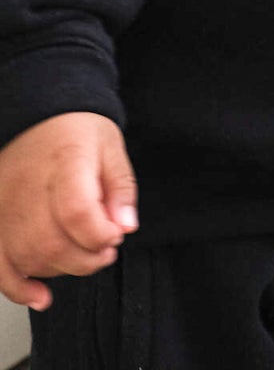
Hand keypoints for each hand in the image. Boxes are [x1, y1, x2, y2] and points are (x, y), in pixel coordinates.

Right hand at [0, 112, 137, 311]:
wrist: (39, 114)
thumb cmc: (76, 129)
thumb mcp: (111, 146)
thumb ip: (121, 188)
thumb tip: (125, 226)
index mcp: (65, 160)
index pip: (76, 211)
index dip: (100, 234)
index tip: (115, 234)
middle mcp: (29, 186)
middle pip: (52, 242)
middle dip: (87, 258)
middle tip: (105, 250)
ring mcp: (5, 205)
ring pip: (28, 257)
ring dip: (61, 270)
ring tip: (82, 255)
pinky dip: (18, 288)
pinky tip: (40, 295)